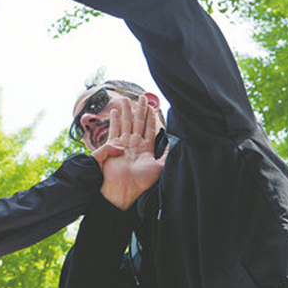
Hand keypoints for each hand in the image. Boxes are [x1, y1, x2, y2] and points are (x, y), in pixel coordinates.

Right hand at [90, 95, 165, 209]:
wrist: (123, 190)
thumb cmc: (141, 181)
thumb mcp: (159, 167)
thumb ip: (166, 154)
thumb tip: (176, 143)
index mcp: (145, 149)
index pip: (149, 129)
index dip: (150, 118)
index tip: (152, 106)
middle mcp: (133, 145)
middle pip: (137, 123)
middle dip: (140, 110)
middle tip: (142, 97)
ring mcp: (122, 145)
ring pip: (126, 123)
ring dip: (127, 111)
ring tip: (127, 100)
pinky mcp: (112, 146)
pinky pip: (113, 130)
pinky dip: (114, 120)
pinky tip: (115, 112)